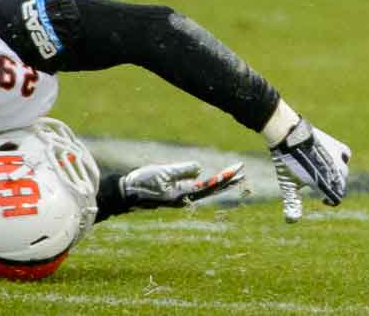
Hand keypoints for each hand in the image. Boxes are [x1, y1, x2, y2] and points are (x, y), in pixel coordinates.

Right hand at [118, 161, 244, 209]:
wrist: (126, 193)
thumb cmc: (142, 183)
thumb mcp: (162, 174)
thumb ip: (182, 171)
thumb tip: (200, 170)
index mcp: (183, 195)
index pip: (210, 185)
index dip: (224, 177)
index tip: (237, 169)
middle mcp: (184, 198)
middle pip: (211, 190)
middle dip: (227, 181)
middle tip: (242, 172)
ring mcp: (180, 197)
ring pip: (205, 189)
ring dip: (219, 182)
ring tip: (233, 175)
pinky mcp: (174, 194)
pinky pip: (195, 188)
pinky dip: (206, 183)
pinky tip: (210, 179)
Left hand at [268, 118, 350, 220]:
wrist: (289, 134)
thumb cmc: (287, 162)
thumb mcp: (289, 185)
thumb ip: (292, 204)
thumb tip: (291, 221)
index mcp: (326, 183)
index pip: (336, 198)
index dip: (330, 201)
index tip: (322, 200)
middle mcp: (335, 171)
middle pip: (341, 185)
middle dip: (334, 189)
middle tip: (322, 189)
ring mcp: (336, 157)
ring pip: (344, 171)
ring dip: (338, 176)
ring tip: (325, 174)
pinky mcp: (335, 144)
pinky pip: (345, 154)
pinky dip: (342, 159)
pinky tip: (333, 159)